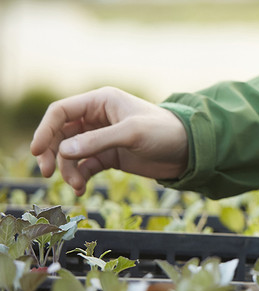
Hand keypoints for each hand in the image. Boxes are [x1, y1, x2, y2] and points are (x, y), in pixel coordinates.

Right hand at [30, 86, 188, 194]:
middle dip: (52, 152)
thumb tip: (64, 151)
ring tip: (77, 185)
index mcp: (102, 101)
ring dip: (67, 169)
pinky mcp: (108, 155)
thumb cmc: (166, 132)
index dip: (45, 130)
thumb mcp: (132, 133)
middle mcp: (98, 117)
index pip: (61, 111)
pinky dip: (78, 177)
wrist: (189, 151)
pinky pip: (83, 166)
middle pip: (60, 133)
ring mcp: (102, 137)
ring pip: (69, 152)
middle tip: (48, 173)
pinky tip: (81, 188)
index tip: (36, 152)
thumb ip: (98, 141)